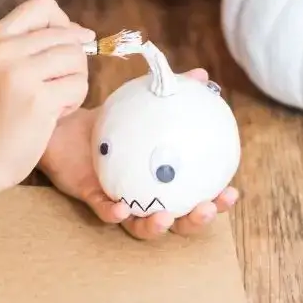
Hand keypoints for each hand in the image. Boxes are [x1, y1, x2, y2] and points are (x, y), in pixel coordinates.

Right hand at [0, 0, 94, 192]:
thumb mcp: (4, 67)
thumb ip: (37, 44)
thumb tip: (85, 33)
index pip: (44, 5)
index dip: (62, 23)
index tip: (60, 48)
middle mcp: (7, 50)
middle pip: (68, 36)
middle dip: (71, 62)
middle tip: (50, 87)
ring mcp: (22, 74)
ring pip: (78, 59)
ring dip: (73, 83)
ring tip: (49, 101)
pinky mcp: (39, 100)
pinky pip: (79, 86)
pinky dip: (72, 102)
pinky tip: (49, 116)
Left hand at [40, 68, 239, 239]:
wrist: (69, 127)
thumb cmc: (113, 122)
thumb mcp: (145, 105)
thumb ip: (175, 94)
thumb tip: (203, 76)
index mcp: (162, 183)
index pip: (195, 198)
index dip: (216, 202)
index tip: (232, 192)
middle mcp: (145, 198)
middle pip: (176, 222)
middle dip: (195, 221)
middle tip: (207, 208)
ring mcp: (120, 201)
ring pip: (141, 227)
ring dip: (157, 227)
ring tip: (165, 217)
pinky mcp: (93, 200)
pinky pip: (105, 212)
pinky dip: (115, 213)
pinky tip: (123, 207)